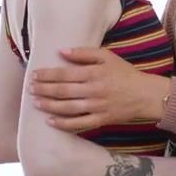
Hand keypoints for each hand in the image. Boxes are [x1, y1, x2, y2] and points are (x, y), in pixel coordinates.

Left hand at [29, 47, 167, 130]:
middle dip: (43, 89)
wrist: (146, 95)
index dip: (47, 74)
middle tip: (30, 88)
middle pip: (62, 90)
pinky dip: (63, 124)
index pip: (64, 74)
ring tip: (35, 102)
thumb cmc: (125, 73)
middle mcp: (93, 90)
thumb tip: (62, 51)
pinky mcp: (101, 120)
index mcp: (94, 73)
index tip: (34, 74)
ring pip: (67, 108)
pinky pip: (79, 124)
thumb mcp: (107, 56)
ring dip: (49, 105)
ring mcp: (96, 107)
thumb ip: (84, 53)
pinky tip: (50, 121)